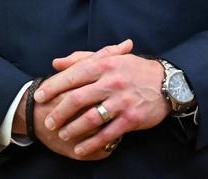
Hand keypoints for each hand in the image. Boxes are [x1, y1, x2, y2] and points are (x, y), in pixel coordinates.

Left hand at [35, 44, 170, 157]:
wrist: (168, 83)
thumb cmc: (134, 69)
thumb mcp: (110, 58)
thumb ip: (82, 59)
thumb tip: (56, 63)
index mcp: (105, 64)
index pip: (73, 75)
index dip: (53, 87)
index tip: (39, 97)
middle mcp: (112, 82)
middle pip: (77, 99)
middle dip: (59, 113)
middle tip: (49, 121)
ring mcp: (122, 101)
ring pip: (90, 119)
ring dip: (72, 129)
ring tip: (62, 135)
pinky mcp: (131, 118)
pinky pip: (107, 134)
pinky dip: (91, 144)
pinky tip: (80, 149)